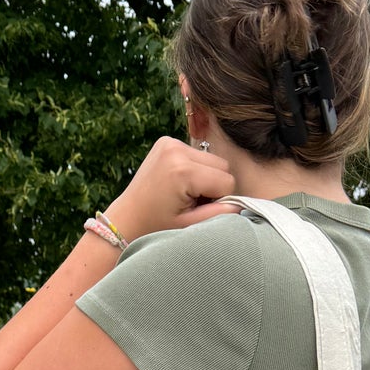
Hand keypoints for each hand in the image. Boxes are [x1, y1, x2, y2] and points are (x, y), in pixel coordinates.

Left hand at [103, 136, 237, 243]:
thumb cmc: (156, 228)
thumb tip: (244, 204)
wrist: (125, 220)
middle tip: (190, 203)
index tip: (197, 211)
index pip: (227, 181)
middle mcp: (176, 149)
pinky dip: (193, 170)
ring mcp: (170, 142)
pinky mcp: (166, 141)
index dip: (218, 200)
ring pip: (212, 161)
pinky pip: (197, 155)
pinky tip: (178, 184)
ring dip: (204, 178)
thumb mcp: (191, 226)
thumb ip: (221, 214)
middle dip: (212, 187)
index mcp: (182, 170)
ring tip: (183, 195)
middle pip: (221, 167)